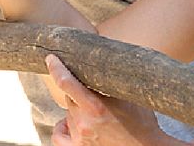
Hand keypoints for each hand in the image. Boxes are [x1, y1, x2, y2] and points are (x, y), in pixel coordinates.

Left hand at [46, 55, 168, 145]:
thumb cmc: (142, 124)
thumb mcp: (130, 97)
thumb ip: (115, 80)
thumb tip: (106, 55)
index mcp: (96, 107)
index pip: (66, 82)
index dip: (56, 68)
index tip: (51, 59)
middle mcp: (84, 123)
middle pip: (70, 97)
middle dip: (80, 93)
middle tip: (94, 95)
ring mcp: (80, 138)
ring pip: (67, 114)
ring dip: (77, 110)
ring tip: (93, 113)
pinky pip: (59, 136)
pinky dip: (63, 128)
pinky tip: (71, 125)